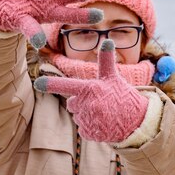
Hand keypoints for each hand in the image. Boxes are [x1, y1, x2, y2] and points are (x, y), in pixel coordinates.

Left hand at [33, 39, 148, 142]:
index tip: (38, 83)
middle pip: (72, 103)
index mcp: (89, 88)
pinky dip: (91, 127)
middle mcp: (85, 104)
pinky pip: (83, 129)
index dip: (50, 84)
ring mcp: (87, 120)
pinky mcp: (89, 133)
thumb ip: (106, 60)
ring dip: (87, 115)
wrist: (136, 121)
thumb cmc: (122, 95)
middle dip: (81, 102)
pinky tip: (103, 123)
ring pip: (78, 116)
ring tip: (103, 112)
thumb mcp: (113, 77)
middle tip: (99, 101)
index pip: (65, 85)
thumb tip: (108, 40)